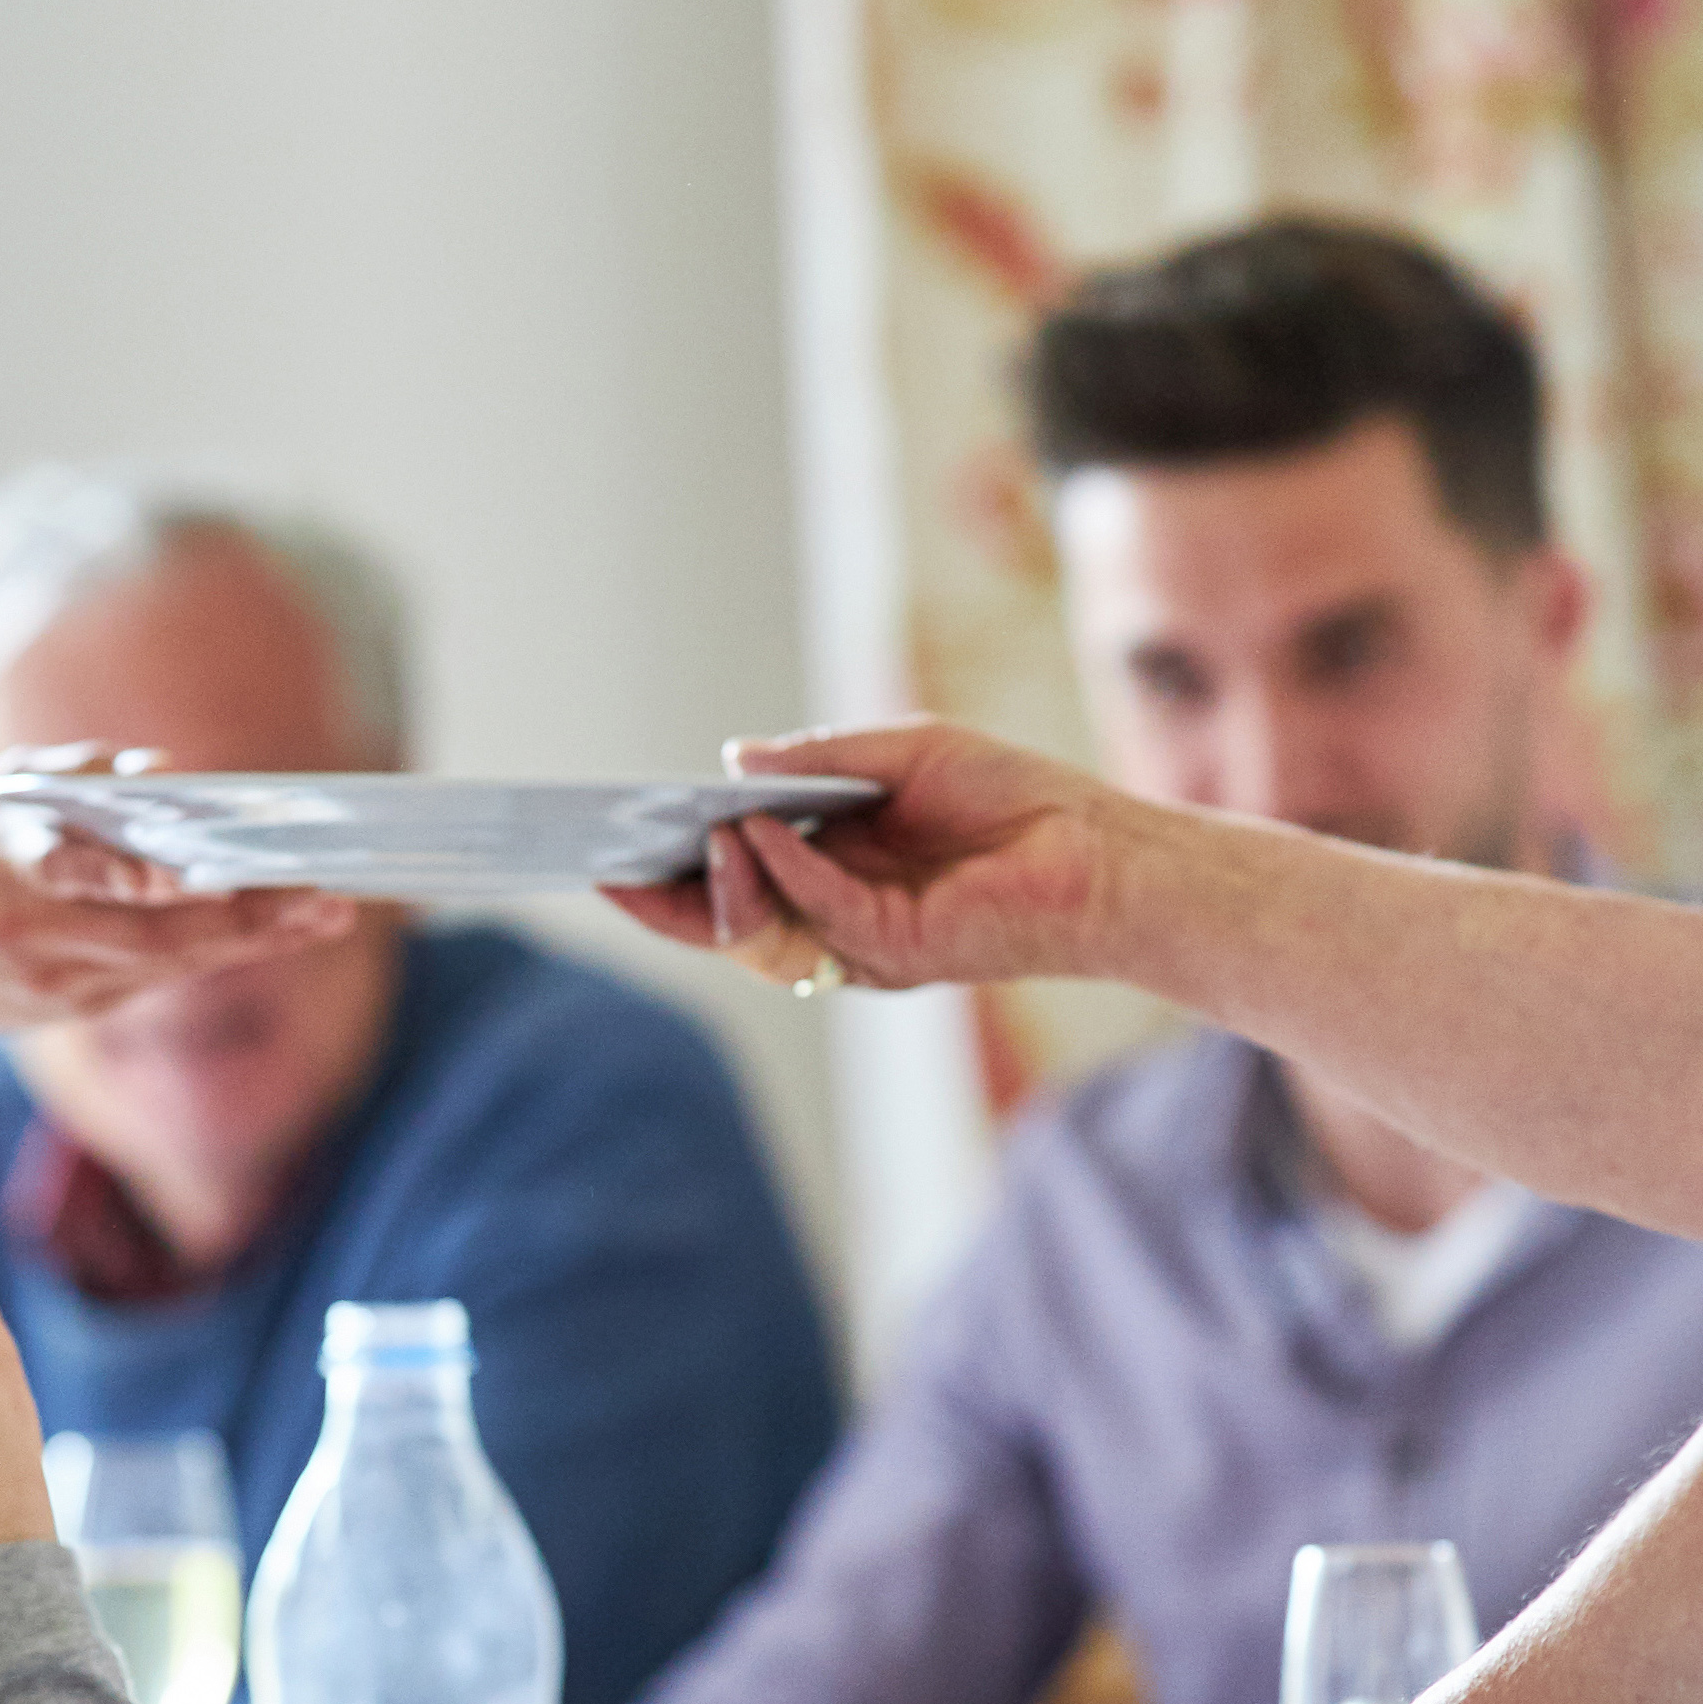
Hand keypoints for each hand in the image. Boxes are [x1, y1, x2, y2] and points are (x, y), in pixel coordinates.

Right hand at [0, 751, 358, 1035]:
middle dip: (243, 921)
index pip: (72, 871)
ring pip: (169, 964)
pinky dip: (219, 952)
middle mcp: (35, 930)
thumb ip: (83, 770)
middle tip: (321, 900)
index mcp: (4, 862)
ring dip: (251, 941)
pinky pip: (160, 979)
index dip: (132, 877)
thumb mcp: (0, 793)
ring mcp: (58, 980)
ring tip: (323, 914)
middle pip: (151, 934)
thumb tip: (168, 770)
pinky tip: (278, 931)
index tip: (198, 874)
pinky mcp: (75, 1009)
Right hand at [598, 721, 1156, 995]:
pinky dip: (781, 870)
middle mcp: (835, 919)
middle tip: (607, 862)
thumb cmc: (1011, 798)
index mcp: (830, 874)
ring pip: (760, 933)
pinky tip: (758, 829)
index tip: (609, 845)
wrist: (1095, 848)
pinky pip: (817, 911)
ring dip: (721, 883)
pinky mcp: (895, 950)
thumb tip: (734, 761)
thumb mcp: (901, 753)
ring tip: (696, 832)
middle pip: (726, 923)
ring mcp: (860, 942)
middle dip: (664, 899)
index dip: (671, 872)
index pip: (732, 883)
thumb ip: (819, 759)